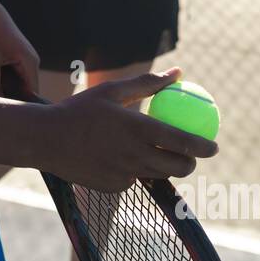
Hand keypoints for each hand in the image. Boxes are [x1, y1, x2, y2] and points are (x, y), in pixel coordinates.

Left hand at [0, 0, 39, 99]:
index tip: (3, 112)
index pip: (32, 96)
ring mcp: (22, 57)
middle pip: (22, 90)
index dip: (19, 106)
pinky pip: (6, 72)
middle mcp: (30, 61)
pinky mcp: (12, 54)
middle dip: (4, 93)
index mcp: (30, 63)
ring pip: (12, 82)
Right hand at [40, 69, 217, 191]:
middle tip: (191, 155)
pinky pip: (133, 179)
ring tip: (160, 152)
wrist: (44, 140)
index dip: (204, 147)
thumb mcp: (112, 90)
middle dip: (191, 163)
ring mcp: (123, 175)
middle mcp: (134, 155)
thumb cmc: (80, 109)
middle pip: (178, 167)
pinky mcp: (113, 187)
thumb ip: (149, 83)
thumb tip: (179, 73)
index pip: (183, 142)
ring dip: (164, 166)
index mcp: (137, 129)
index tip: (215, 146)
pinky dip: (135, 170)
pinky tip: (121, 158)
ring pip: (157, 174)